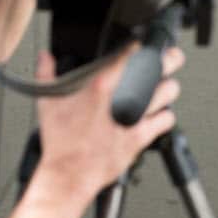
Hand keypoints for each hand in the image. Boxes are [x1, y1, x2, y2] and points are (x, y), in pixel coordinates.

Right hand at [34, 46, 182, 200]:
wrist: (69, 174)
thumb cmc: (60, 142)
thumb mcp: (47, 102)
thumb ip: (46, 74)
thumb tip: (45, 57)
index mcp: (101, 85)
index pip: (130, 52)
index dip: (141, 44)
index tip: (143, 42)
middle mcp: (122, 98)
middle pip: (160, 68)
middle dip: (171, 59)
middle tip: (172, 57)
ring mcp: (134, 118)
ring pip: (168, 92)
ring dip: (169, 88)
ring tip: (165, 87)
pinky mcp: (141, 137)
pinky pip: (167, 120)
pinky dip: (166, 116)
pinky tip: (159, 115)